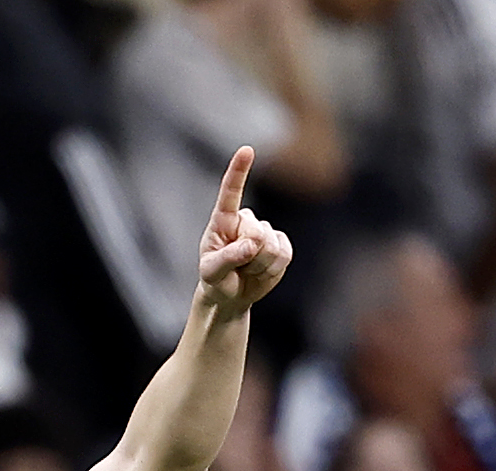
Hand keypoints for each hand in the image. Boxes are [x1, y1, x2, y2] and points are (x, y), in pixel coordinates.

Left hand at [195, 148, 293, 320]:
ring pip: (271, 246)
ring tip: (246, 270)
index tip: (246, 150)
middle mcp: (246, 220)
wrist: (230, 295)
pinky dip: (271, 270)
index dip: (239, 171)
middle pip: (256, 233)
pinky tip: (260, 271)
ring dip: (259, 266)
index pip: (231, 192)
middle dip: (248, 257)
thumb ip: (227, 257)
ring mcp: (265, 231)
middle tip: (237, 267)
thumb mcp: (211, 272)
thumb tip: (252, 243)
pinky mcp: (281, 244)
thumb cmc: (215, 279)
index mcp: (224, 219)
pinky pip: (284, 255)